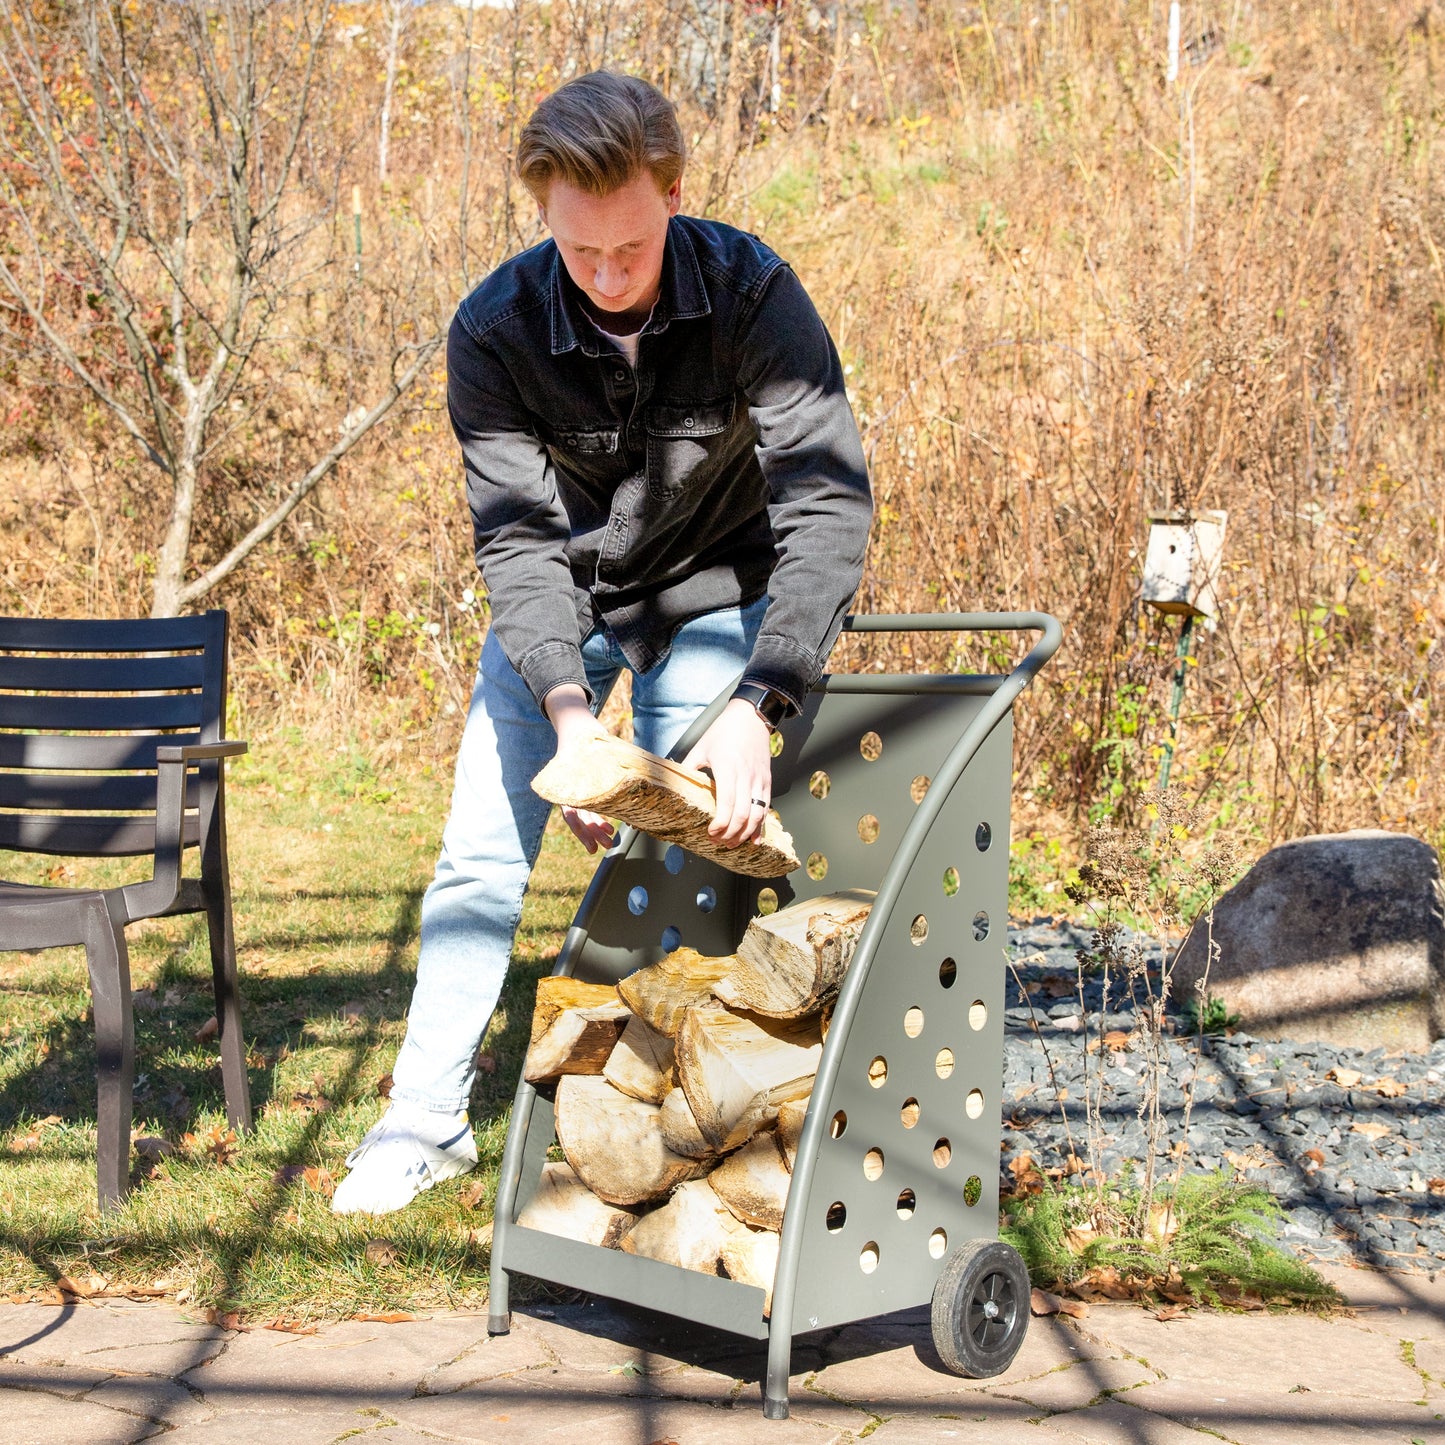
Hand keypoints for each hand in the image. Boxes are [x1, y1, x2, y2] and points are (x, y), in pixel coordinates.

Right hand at [543, 684, 615, 853]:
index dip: (582, 832)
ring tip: (609, 840)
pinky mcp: (585, 788)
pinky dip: (599, 817)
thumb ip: (606, 765)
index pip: (571, 814)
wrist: (577, 726)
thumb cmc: (585, 737)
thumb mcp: (594, 749)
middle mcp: (569, 790)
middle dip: (592, 833)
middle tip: (605, 846)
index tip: (592, 846)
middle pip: (579, 818)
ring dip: (596, 828)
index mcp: (566, 784)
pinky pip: (590, 807)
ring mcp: (576, 790)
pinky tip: (610, 826)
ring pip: (584, 815)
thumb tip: (631, 777)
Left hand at [681, 698, 773, 846]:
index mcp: (727, 767)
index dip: (720, 823)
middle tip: (719, 841)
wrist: (750, 717)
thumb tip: (674, 785)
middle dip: (731, 833)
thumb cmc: (724, 731)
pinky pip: (766, 808)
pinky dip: (761, 826)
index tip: (711, 832)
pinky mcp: (767, 781)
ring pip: (757, 814)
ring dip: (746, 833)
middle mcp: (746, 775)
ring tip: (733, 843)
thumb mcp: (701, 748)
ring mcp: (759, 779)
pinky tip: (754, 839)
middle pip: (742, 814)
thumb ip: (689, 768)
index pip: (727, 803)